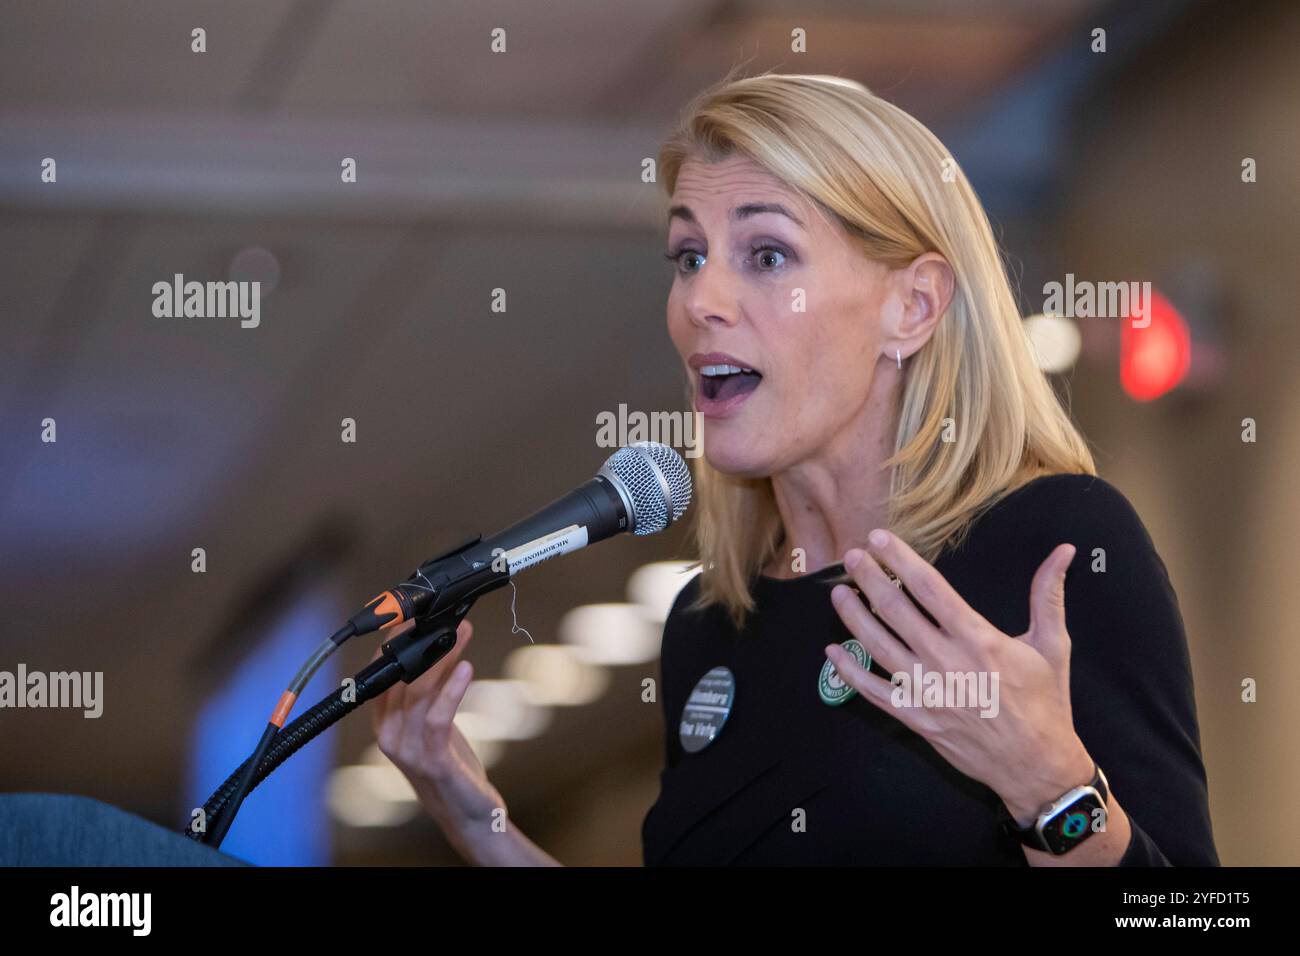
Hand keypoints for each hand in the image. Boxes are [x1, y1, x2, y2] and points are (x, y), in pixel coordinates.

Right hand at [370, 619, 506, 853]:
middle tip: (447, 616)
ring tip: (462, 632)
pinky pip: (437, 715)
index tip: (417, 615)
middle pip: (400, 676)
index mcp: (385, 723)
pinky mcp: (432, 758)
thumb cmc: (450, 764)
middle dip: (423, 641)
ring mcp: (407, 749)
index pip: (383, 673)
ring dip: (443, 657)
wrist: (465, 813)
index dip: (397, 641)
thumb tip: (444, 647)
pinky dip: (451, 688)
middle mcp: (389, 735)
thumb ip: (432, 692)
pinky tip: (466, 667)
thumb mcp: (435, 723)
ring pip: (418, 691)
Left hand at [826, 529, 1093, 824]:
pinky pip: (873, 691)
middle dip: (869, 578)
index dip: (900, 559)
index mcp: (978, 638)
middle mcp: (946, 661)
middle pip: (895, 610)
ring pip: (878, 646)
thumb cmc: (1046, 703)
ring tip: (838, 592)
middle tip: (850, 556)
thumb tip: (1064, 551)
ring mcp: (927, 691)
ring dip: (853, 617)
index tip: (878, 538)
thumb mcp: (1053, 645)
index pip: (929, 588)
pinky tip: (832, 653)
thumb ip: (1048, 594)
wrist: (1036, 765)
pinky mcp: (916, 717)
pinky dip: (849, 672)